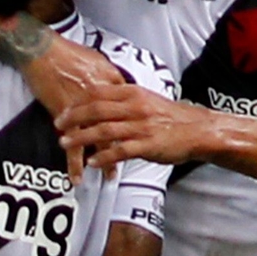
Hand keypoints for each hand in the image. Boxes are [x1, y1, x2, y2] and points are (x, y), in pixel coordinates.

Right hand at [23, 37, 127, 182]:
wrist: (43, 52)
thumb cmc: (68, 52)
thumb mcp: (98, 59)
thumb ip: (110, 75)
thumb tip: (119, 85)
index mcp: (111, 84)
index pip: (128, 108)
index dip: (134, 124)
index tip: (140, 135)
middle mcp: (102, 100)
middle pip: (119, 129)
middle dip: (127, 147)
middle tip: (135, 161)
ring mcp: (84, 111)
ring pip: (99, 141)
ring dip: (105, 160)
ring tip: (110, 176)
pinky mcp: (65, 118)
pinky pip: (72, 146)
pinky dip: (75, 164)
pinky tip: (77, 178)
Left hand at [58, 85, 210, 169]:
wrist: (198, 130)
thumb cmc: (171, 117)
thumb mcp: (148, 99)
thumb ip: (125, 99)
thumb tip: (102, 100)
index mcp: (134, 93)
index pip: (98, 93)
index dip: (77, 101)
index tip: (63, 109)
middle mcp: (135, 107)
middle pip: (96, 110)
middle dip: (73, 118)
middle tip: (58, 125)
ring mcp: (141, 126)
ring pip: (104, 131)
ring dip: (82, 137)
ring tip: (65, 143)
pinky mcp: (147, 145)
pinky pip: (121, 151)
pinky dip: (104, 157)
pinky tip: (91, 162)